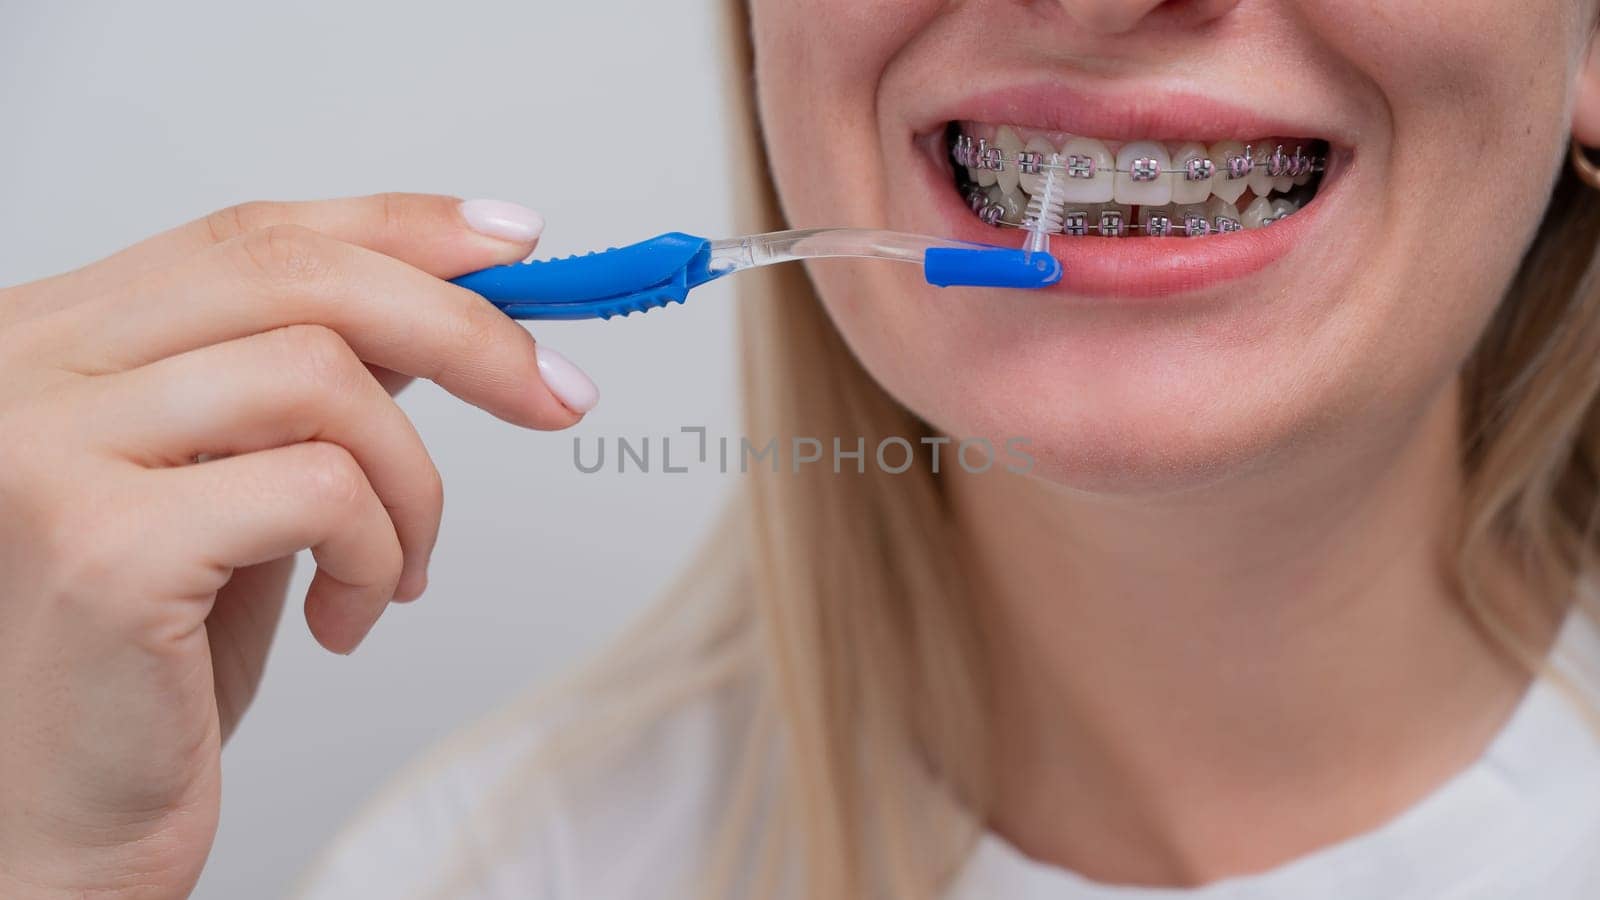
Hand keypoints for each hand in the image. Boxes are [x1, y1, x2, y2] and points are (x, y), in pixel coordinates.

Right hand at [0, 194, 588, 896]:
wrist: (59, 823)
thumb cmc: (147, 668)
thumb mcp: (241, 493)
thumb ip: (309, 393)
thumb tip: (443, 309)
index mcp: (61, 338)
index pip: (253, 236)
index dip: (401, 227)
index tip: (514, 246)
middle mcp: (28, 369)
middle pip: (296, 279)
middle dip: (465, 329)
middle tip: (557, 395)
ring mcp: (47, 446)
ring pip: (324, 378)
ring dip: (415, 486)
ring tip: (400, 573)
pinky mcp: (100, 542)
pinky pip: (320, 488)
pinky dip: (378, 553)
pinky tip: (350, 618)